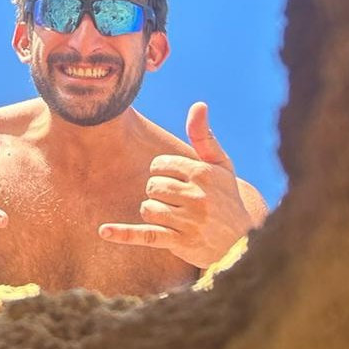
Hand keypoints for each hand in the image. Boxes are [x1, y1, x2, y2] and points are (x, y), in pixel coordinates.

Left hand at [98, 102, 253, 267]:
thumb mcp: (221, 165)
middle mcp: (197, 196)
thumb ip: (204, 135)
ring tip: (174, 218)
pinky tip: (104, 231)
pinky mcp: (181, 244)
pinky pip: (147, 235)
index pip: (160, 165)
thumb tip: (198, 104)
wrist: (244, 243)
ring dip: (155, 211)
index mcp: (203, 172)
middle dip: (158, 193)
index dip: (163, 172)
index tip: (177, 181)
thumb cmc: (227, 198)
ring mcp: (189, 221)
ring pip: (148, 208)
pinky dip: (124, 234)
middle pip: (152, 186)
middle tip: (178, 202)